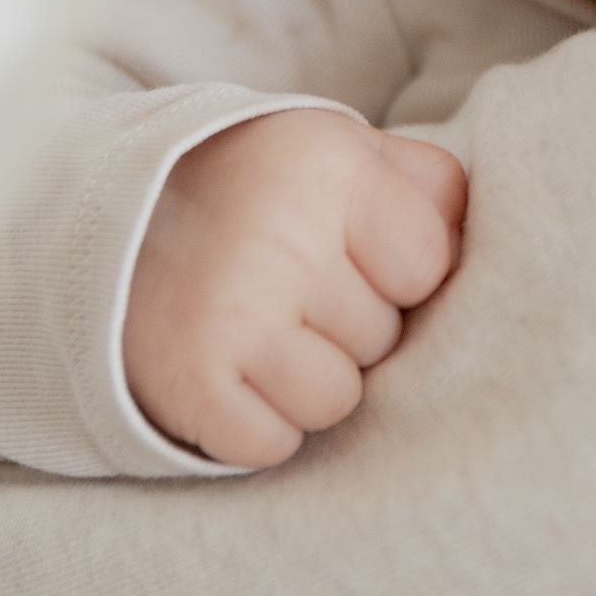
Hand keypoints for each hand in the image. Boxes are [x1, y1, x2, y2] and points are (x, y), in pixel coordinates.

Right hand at [122, 109, 465, 468]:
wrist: (116, 215)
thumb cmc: (265, 187)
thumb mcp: (345, 151)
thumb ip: (428, 184)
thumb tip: (480, 246)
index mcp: (329, 169)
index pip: (430, 262)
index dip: (403, 269)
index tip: (360, 252)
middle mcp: (281, 240)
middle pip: (384, 335)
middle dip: (355, 322)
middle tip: (299, 287)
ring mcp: (232, 317)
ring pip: (339, 399)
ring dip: (313, 377)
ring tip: (272, 329)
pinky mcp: (189, 384)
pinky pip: (274, 444)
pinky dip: (262, 422)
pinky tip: (239, 371)